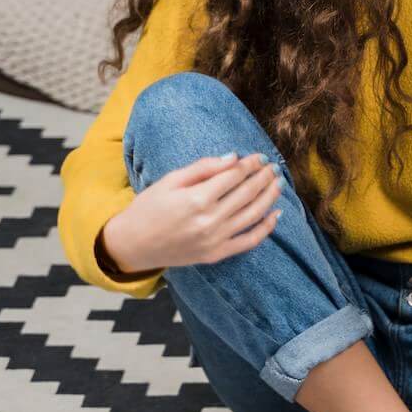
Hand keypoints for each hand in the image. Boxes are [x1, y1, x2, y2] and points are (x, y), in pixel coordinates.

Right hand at [99, 152, 282, 275]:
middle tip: (273, 167)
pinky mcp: (216, 254)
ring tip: (278, 183)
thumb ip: (202, 168)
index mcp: (196, 199)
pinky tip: (276, 214)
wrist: (132, 245)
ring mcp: (214, 240)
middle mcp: (209, 220)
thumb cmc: (148, 208)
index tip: (260, 156)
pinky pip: (249, 241)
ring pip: (253, 215)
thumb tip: (233, 157)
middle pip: (247, 193)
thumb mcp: (170, 180)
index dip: (250, 164)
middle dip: (263, 177)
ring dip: (269, 197)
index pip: (233, 176)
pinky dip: (266, 228)